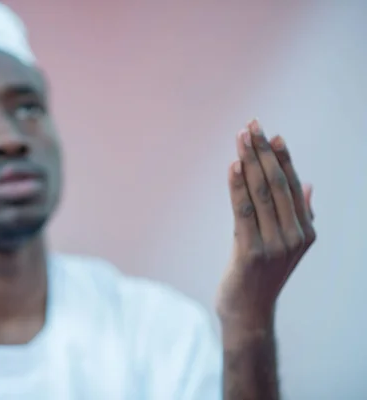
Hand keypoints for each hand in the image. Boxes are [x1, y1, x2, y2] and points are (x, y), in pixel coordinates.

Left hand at [217, 119, 315, 328]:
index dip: (281, 157)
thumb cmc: (261, 273)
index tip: (269, 133)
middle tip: (251, 125)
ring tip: (240, 137)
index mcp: (306, 230)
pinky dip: (237, 185)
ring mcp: (275, 245)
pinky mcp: (251, 251)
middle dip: (263, 152)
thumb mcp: (284, 244)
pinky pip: (243, 211)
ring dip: (249, 161)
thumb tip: (308, 184)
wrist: (248, 311)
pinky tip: (233, 165)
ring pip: (261, 193)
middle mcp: (295, 236)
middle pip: (277, 183)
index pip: (293, 185)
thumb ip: (297, 214)